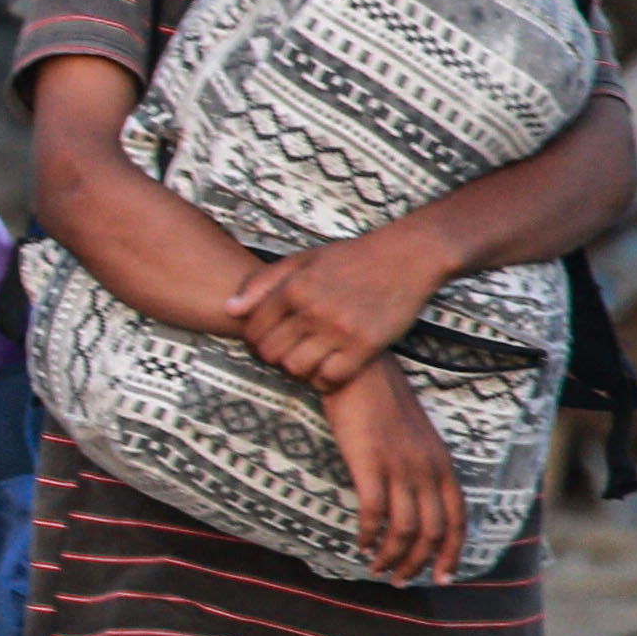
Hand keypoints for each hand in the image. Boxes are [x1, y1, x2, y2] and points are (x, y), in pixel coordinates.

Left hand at [228, 223, 448, 392]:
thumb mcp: (303, 259)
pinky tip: (330, 369)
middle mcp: (313, 309)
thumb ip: (263, 283)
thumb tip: (228, 309)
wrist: (408, 255)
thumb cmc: (352, 258)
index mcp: (293, 287)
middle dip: (273, 357)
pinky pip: (331, 378)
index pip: (254, 331)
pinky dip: (325, 380)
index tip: (269, 341)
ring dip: (298, 369)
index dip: (255, 341)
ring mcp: (340, 328)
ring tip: (309, 359)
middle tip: (288, 352)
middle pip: (271, 354)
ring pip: (296, 369)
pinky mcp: (366, 345)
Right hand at [324, 368, 463, 584]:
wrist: (360, 372)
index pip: (458, 521)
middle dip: (417, 564)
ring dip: (391, 557)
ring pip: (404, 529)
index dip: (451, 555)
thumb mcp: (418, 440)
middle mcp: (427, 470)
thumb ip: (423, 471)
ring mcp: (400, 468)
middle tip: (399, 581)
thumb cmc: (383, 406)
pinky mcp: (370, 465)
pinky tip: (360, 544)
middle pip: (431, 532)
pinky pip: (374, 513)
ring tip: (376, 569)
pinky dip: (368, 535)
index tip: (442, 580)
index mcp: (443, 465)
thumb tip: (417, 507)